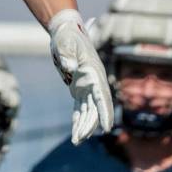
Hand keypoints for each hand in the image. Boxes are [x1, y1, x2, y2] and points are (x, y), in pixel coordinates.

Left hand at [48, 9, 113, 144]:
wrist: (66, 31)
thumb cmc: (67, 36)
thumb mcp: (65, 43)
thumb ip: (67, 54)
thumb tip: (69, 66)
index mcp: (93, 71)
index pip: (101, 95)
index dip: (105, 111)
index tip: (107, 127)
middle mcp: (93, 81)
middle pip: (95, 107)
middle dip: (90, 124)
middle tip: (79, 138)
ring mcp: (87, 86)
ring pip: (88, 110)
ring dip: (84, 125)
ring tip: (76, 140)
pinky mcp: (78, 88)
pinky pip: (80, 108)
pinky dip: (78, 120)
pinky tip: (76, 132)